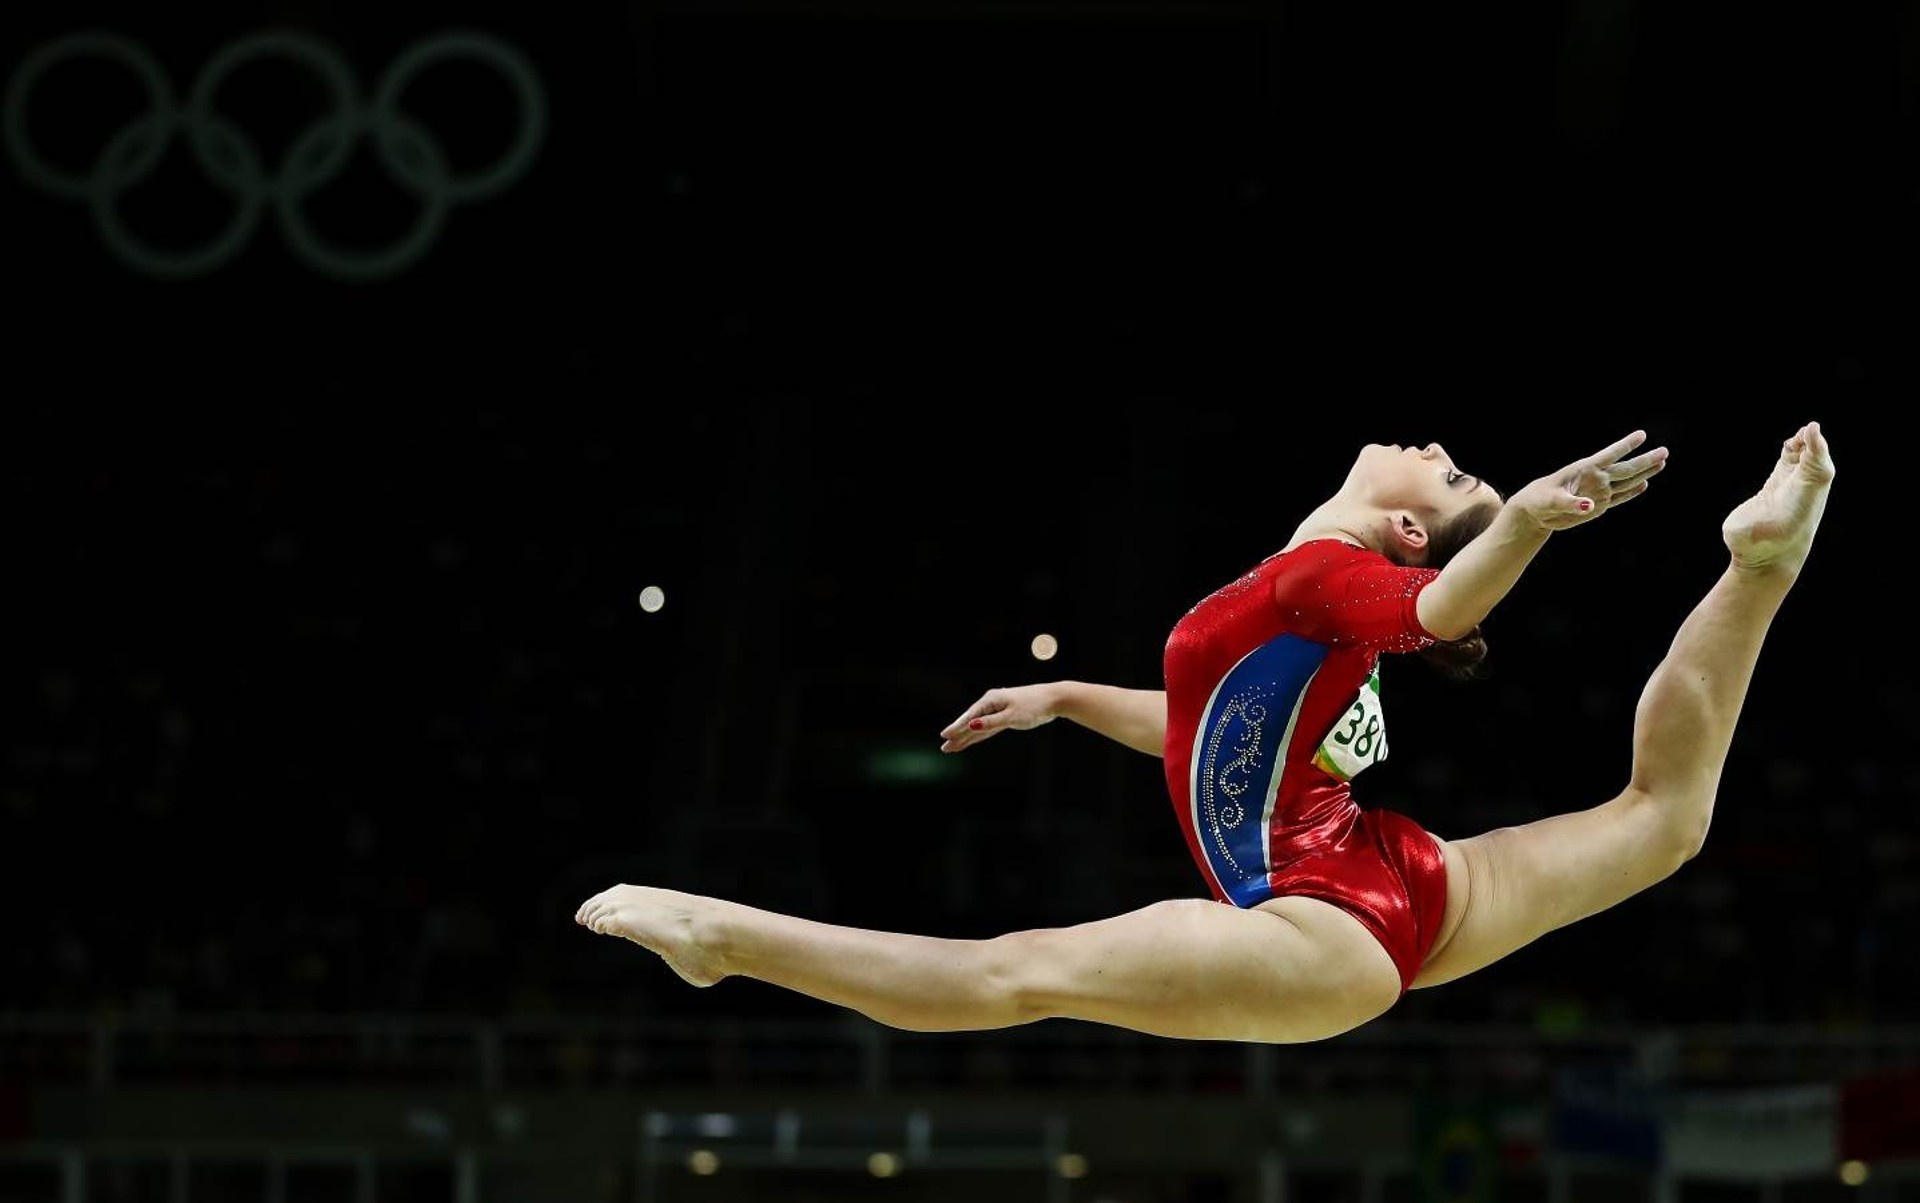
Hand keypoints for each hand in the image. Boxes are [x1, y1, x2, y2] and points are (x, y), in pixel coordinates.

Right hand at [939, 684, 1059, 751]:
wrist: (1053, 700)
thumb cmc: (1033, 706)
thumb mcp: (1011, 716)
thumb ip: (991, 722)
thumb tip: (971, 726)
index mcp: (991, 700)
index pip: (970, 716)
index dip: (957, 727)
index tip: (945, 736)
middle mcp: (992, 704)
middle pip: (971, 722)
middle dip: (958, 735)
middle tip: (944, 748)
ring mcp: (998, 710)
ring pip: (979, 727)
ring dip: (966, 737)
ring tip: (953, 748)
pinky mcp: (1006, 717)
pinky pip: (988, 728)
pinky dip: (979, 735)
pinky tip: (970, 740)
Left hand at [1510, 430, 1668, 532]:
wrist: (1535, 511)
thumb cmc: (1539, 500)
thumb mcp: (1550, 501)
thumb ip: (1569, 503)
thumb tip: (1590, 507)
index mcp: (1584, 469)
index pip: (1609, 455)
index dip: (1625, 445)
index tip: (1641, 434)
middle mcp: (1595, 478)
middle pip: (1625, 468)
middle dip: (1645, 460)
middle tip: (1665, 451)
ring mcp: (1599, 491)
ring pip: (1627, 481)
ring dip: (1644, 472)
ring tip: (1662, 462)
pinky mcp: (1599, 505)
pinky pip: (1619, 497)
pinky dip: (1632, 492)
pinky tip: (1644, 485)